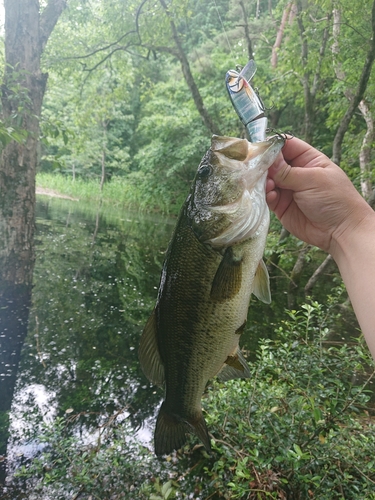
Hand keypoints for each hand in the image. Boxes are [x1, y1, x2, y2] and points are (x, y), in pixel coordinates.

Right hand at [266, 136, 372, 256]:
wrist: (340, 231)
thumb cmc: (333, 199)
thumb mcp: (312, 180)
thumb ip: (287, 171)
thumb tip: (267, 159)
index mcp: (308, 160)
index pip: (287, 146)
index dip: (273, 145)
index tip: (261, 149)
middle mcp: (296, 173)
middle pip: (274, 163)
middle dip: (265, 164)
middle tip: (257, 168)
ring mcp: (288, 190)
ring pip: (268, 180)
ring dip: (264, 181)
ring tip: (269, 185)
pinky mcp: (281, 206)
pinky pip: (268, 197)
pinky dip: (266, 195)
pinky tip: (272, 195)